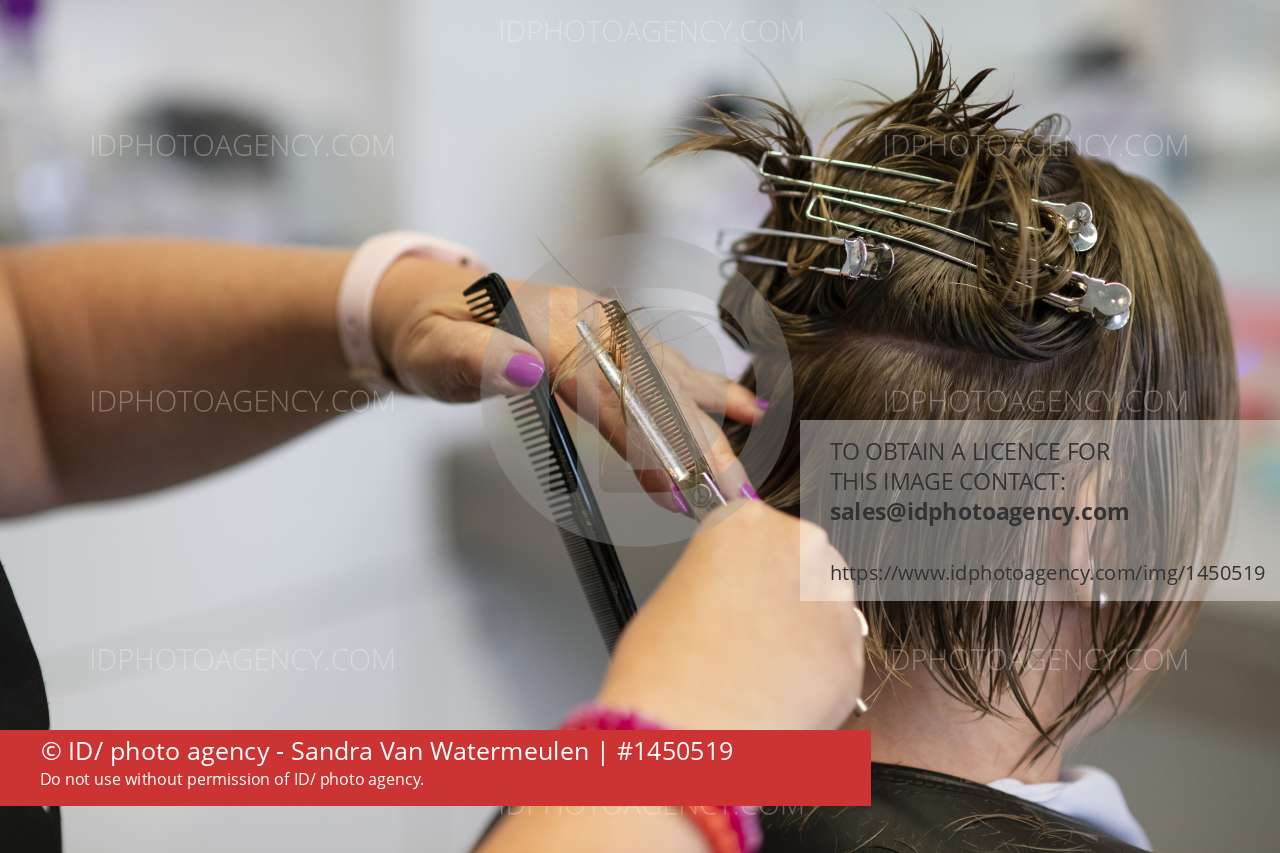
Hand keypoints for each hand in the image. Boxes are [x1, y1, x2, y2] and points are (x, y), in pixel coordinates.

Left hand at [371, 257, 765, 507]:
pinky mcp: (614, 339)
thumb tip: (525, 366)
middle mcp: (592, 322)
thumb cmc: (428, 332)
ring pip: (673, 380)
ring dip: (713, 428)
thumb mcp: (435, 349)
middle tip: (732, 496)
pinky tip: (748, 408)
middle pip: (655, 389)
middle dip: (697, 446)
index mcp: (552, 326)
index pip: (609, 391)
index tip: (674, 488)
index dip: (645, 444)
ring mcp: (608, 328)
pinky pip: (669, 366)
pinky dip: (710, 391)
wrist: (428, 302)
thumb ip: (478, 359)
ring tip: (748, 467)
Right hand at [595, 500, 866, 728]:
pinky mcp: (853, 656)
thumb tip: (733, 600)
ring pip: (825, 614)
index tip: (742, 588)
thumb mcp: (675, 597)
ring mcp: (835, 603)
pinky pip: (836, 663)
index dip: (747, 567)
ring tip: (760, 673)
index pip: (757, 529)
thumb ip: (718, 582)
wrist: (690, 733)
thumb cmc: (666, 670)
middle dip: (786, 598)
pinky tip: (778, 698)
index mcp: (748, 523)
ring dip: (804, 638)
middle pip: (804, 564)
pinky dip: (815, 681)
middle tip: (751, 636)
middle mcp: (802, 549)